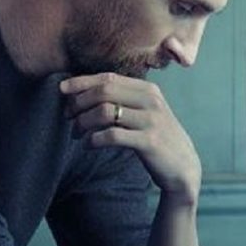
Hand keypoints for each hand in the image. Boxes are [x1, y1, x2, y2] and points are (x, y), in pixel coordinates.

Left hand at [60, 72, 200, 202]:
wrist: (183, 167)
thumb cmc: (156, 139)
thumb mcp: (145, 113)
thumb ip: (123, 100)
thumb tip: (82, 92)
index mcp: (148, 90)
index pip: (108, 78)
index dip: (82, 81)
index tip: (61, 89)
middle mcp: (151, 101)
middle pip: (104, 91)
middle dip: (79, 103)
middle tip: (68, 116)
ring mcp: (151, 121)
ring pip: (104, 112)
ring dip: (83, 123)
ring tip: (77, 133)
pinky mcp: (149, 142)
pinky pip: (111, 135)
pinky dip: (93, 140)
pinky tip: (89, 145)